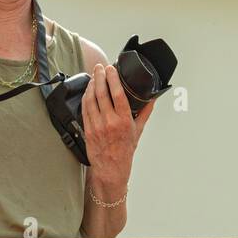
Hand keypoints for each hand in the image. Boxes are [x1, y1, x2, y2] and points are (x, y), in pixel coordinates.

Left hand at [82, 64, 154, 198]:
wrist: (111, 169)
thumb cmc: (125, 151)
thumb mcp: (138, 131)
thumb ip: (145, 113)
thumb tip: (152, 98)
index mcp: (123, 121)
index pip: (117, 93)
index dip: (112, 78)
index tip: (111, 68)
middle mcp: (109, 122)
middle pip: (102, 93)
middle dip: (99, 76)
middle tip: (99, 67)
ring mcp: (96, 126)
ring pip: (91, 99)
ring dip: (91, 84)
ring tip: (94, 75)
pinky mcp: (87, 129)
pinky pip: (84, 108)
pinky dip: (85, 96)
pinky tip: (88, 89)